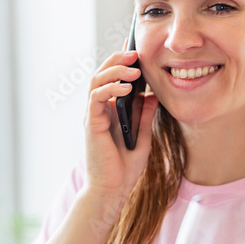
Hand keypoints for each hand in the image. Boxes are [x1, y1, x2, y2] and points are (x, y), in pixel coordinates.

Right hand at [84, 49, 158, 202]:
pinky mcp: (91, 124)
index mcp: (110, 112)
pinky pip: (96, 98)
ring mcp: (93, 116)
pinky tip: (127, 87)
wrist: (113, 189)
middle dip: (117, 60)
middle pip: (101, 74)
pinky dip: (111, 88)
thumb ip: (145, 115)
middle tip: (136, 54)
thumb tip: (153, 94)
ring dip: (114, 70)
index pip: (112, 80)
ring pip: (96, 81)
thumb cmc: (124, 168)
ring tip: (134, 68)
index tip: (139, 54)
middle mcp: (98, 110)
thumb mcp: (143, 136)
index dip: (122, 64)